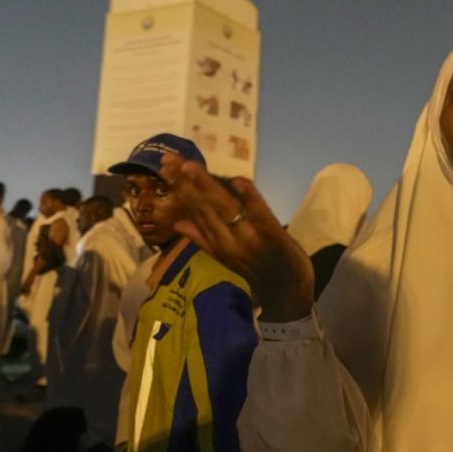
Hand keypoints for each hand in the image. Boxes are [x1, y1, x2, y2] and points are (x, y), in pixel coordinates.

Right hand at [159, 154, 313, 321]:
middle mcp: (227, 241)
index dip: (179, 188)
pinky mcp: (273, 237)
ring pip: (225, 209)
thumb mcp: (226, 257)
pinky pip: (259, 215)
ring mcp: (250, 239)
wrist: (287, 293)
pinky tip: (239, 181)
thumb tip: (178, 222)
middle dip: (186, 183)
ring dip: (208, 187)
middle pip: (205, 207)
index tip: (165, 165)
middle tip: (169, 158)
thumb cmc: (257, 271)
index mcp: (216, 243)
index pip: (194, 210)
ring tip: (191, 166)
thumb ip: (202, 239)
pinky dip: (249, 198)